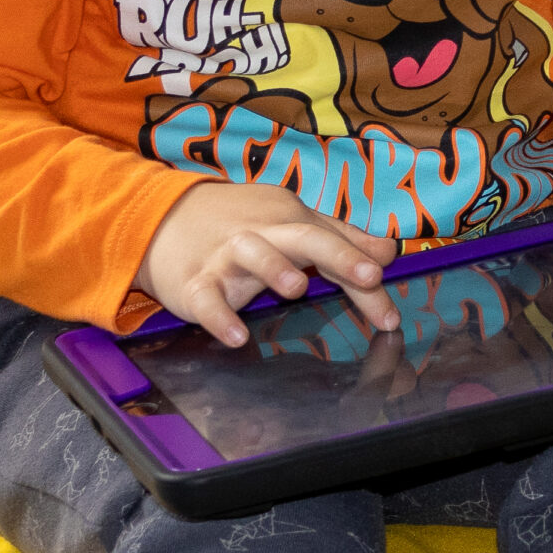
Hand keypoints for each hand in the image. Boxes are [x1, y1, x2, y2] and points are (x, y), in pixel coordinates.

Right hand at [137, 180, 399, 348]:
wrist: (160, 217)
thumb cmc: (239, 224)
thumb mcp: (291, 223)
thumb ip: (341, 239)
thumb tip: (390, 252)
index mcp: (290, 220)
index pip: (335, 245)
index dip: (365, 273)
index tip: (392, 312)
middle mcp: (262, 233)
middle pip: (303, 237)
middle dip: (337, 253)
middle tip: (369, 276)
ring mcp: (225, 256)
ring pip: (251, 254)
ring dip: (273, 268)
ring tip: (297, 288)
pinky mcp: (193, 282)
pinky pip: (206, 298)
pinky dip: (219, 316)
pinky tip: (236, 335)